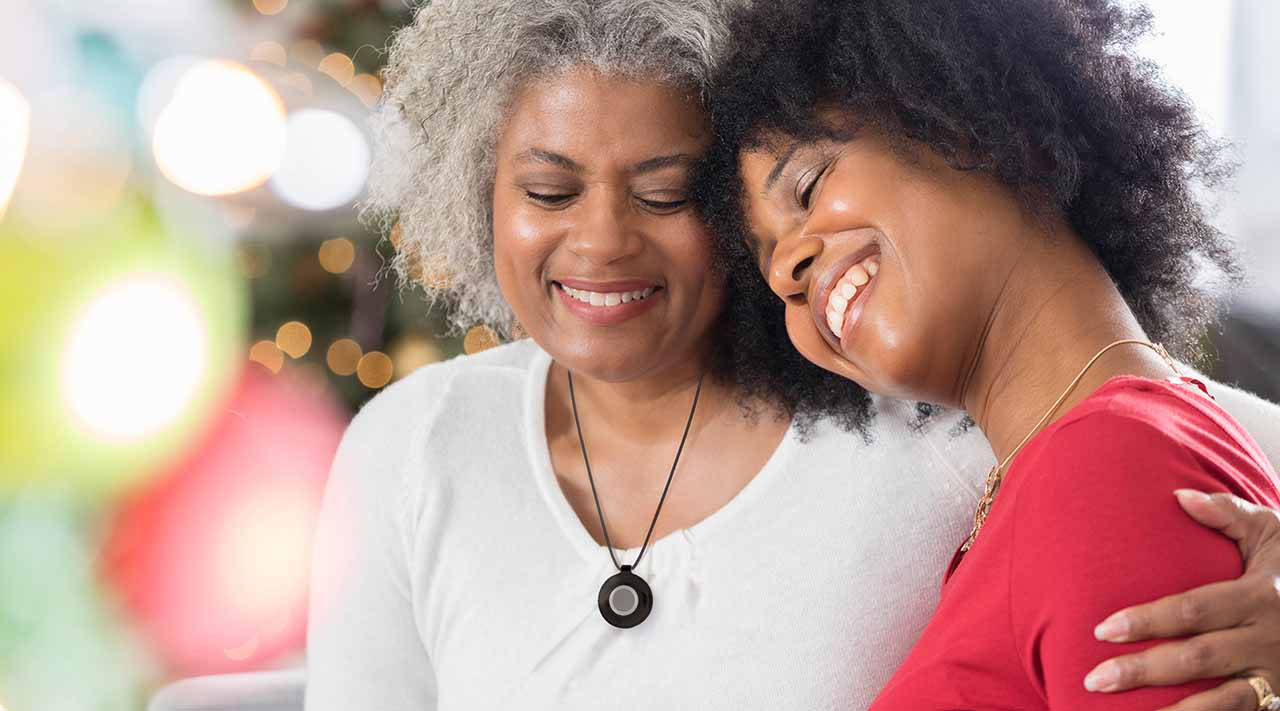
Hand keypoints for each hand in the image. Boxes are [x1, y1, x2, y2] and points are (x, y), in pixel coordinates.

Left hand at [1082, 490, 1279, 709]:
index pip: (1194, 611)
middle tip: (1095, 679)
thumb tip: (1180, 496)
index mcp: (1259, 597)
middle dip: (1144, 671)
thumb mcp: (1272, 534)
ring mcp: (1275, 676)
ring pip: (1222, 702)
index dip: (1148, 621)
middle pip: (1198, 659)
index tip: (1101, 629)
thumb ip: (1228, 514)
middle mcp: (1266, 640)